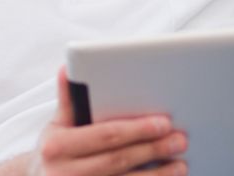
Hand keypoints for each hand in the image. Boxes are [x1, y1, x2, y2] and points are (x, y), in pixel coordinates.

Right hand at [29, 68, 186, 175]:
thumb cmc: (53, 152)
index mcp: (57, 147)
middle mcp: (65, 174)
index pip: (105, 135)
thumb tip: (68, 68)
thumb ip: (67, 99)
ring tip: (180, 165)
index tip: (163, 122)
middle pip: (119, 160)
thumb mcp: (55, 126)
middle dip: (153, 149)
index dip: (137, 129)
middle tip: (179, 140)